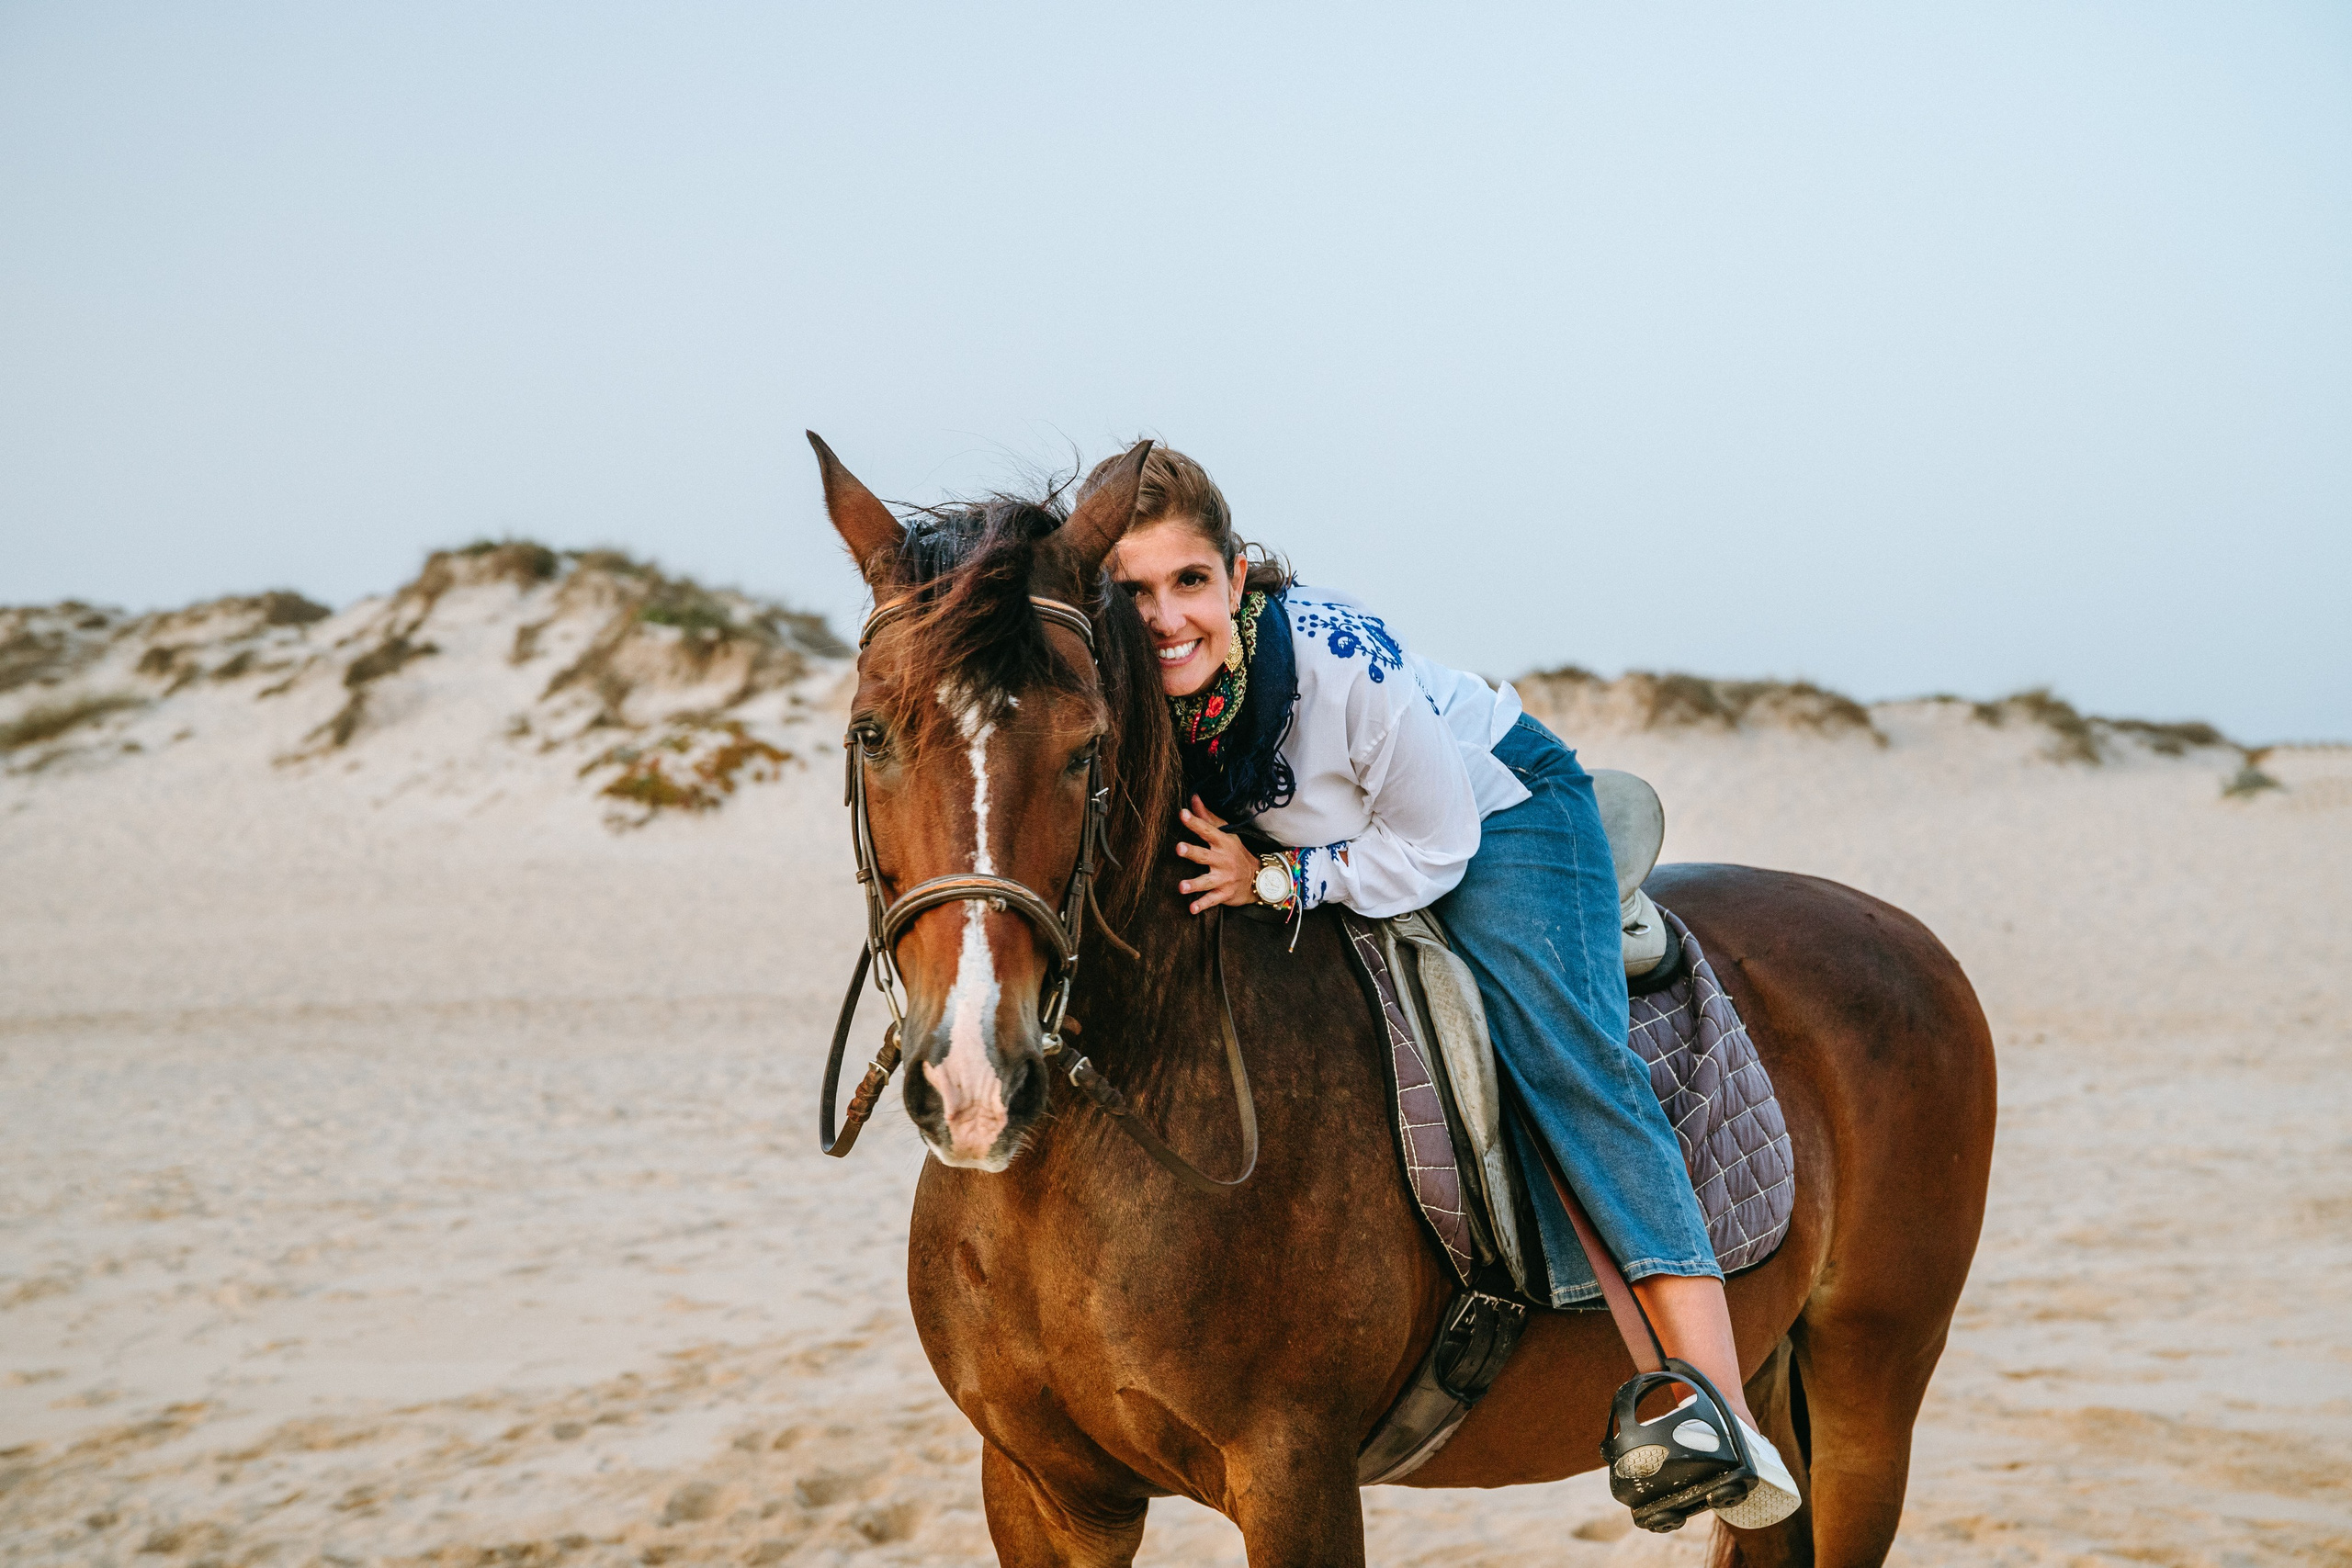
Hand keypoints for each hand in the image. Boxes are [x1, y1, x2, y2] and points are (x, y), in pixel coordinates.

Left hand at [1176, 795, 1259, 913]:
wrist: (1259, 878)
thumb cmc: (1236, 852)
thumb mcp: (1225, 833)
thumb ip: (1207, 817)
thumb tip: (1193, 798)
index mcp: (1222, 843)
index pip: (1206, 830)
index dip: (1194, 822)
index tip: (1183, 814)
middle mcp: (1222, 860)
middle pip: (1204, 855)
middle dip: (1192, 852)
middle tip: (1179, 848)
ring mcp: (1224, 878)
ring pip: (1207, 881)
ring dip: (1194, 884)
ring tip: (1181, 887)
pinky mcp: (1224, 894)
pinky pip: (1212, 900)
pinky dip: (1202, 905)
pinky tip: (1191, 909)